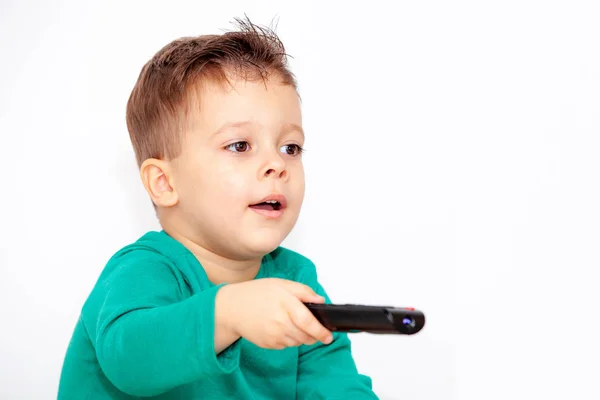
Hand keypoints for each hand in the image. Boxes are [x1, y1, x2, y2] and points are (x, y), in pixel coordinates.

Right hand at [217, 278, 332, 349]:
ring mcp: (273, 335)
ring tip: (292, 323)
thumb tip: (321, 301)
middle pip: (306, 336)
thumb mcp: (281, 284)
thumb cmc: (256, 293)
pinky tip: (280, 327)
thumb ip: (303, 291)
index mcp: (285, 304)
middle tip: (313, 328)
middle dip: (314, 335)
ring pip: (297, 342)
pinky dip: (288, 339)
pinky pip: (286, 345)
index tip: (329, 336)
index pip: (308, 322)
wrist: (231, 308)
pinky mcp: (268, 344)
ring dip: (301, 336)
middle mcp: (280, 322)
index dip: (321, 331)